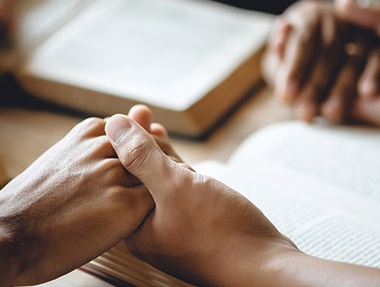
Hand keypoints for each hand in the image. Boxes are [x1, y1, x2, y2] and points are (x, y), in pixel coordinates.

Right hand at [0, 115, 152, 284]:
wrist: (7, 234)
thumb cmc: (28, 205)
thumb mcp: (56, 161)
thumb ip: (84, 151)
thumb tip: (101, 153)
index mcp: (87, 132)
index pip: (132, 134)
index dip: (135, 158)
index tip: (128, 177)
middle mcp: (105, 146)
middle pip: (149, 150)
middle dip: (151, 172)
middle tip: (141, 197)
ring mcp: (116, 174)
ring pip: (157, 174)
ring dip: (157, 190)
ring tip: (143, 211)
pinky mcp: (126, 204)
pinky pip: (156, 202)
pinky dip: (155, 212)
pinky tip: (142, 224)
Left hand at [105, 112, 297, 285]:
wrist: (264, 267)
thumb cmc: (219, 234)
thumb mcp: (176, 187)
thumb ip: (142, 156)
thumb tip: (114, 124)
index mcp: (135, 227)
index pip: (119, 178)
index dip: (120, 144)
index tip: (121, 117)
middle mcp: (151, 230)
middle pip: (139, 178)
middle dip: (140, 144)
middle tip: (139, 113)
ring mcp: (175, 227)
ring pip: (162, 182)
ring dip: (159, 153)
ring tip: (153, 125)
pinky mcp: (199, 223)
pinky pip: (183, 191)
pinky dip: (180, 170)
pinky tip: (177, 156)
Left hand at [262, 0, 379, 123]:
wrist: (329, 41)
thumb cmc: (299, 55)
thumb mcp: (283, 54)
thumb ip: (279, 54)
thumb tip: (278, 41)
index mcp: (310, 16)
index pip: (302, 42)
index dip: (294, 70)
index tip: (285, 98)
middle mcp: (338, 18)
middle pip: (329, 51)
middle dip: (316, 86)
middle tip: (305, 114)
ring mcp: (362, 29)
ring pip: (354, 57)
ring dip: (343, 87)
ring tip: (331, 114)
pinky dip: (374, 75)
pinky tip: (367, 95)